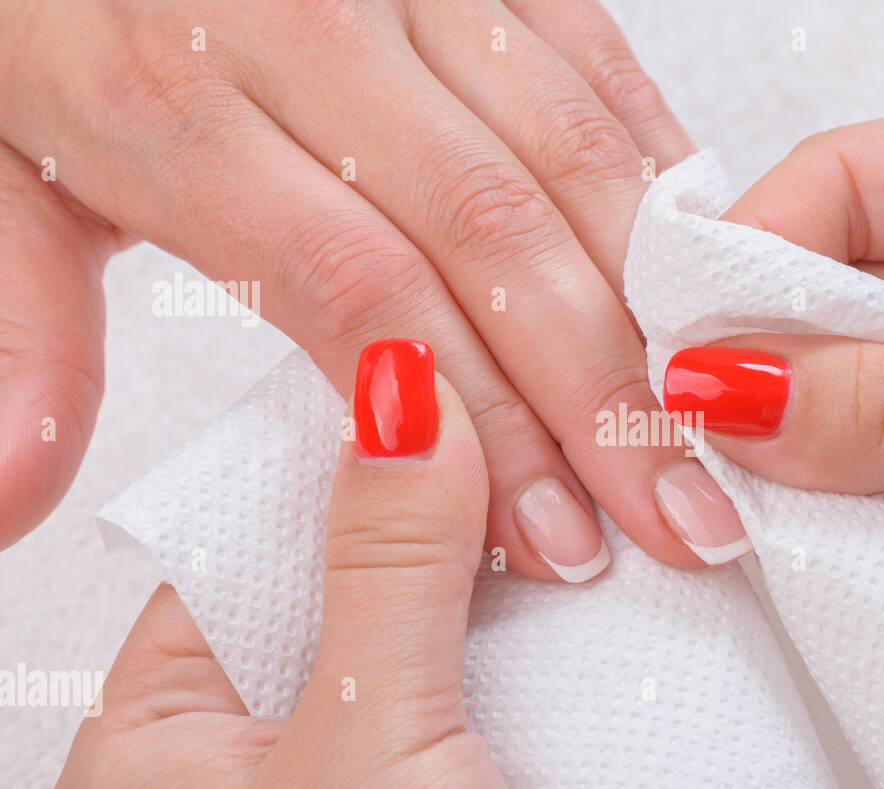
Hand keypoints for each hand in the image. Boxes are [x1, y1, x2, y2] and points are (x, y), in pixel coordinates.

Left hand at [0, 0, 747, 576]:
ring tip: (713, 427)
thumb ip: (20, 332)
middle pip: (496, 239)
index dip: (477, 429)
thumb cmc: (50, 27)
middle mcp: (314, 31)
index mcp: (182, 104)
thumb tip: (17, 492)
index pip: (368, 295)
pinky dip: (657, 172)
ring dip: (652, 308)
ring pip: (567, 157)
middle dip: (601, 396)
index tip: (547, 541)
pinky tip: (701, 269)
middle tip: (674, 516)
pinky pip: (592, 62)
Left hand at [51, 340, 533, 788]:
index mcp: (160, 736)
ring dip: (506, 598)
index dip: (348, 467)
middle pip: (344, 587)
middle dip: (448, 533)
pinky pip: (478, 699)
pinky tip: (593, 619)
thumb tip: (401, 395)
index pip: (249, 543)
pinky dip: (535, 662)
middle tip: (539, 469)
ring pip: (426, 642)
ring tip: (580, 533)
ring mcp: (340, 788)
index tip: (442, 405)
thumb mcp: (372, 745)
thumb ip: (389, 566)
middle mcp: (240, 762)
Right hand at [662, 108, 883, 762]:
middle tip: (686, 442)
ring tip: (730, 506)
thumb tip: (723, 386)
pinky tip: (785, 543)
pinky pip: (853, 475)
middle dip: (754, 368)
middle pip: (820, 292)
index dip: (753, 258)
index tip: (685, 348)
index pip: (847, 186)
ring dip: (782, 454)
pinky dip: (815, 513)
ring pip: (824, 392)